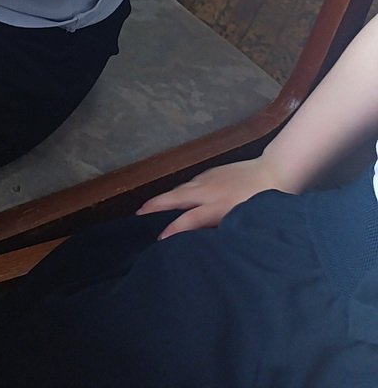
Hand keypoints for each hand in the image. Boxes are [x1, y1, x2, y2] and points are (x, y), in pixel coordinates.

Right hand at [138, 157, 284, 238]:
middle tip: (138, 216)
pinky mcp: (210, 172)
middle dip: (154, 207)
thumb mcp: (246, 221)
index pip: (188, 220)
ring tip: (148, 208)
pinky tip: (175, 197)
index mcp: (217, 206)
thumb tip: (206, 240)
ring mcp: (207, 179)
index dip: (172, 230)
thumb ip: (225, 230)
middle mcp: (207, 191)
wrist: (275, 172)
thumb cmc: (264, 203)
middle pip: (174, 198)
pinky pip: (189, 183)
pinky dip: (177, 191)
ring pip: (180, 189)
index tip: (159, 240)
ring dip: (163, 198)